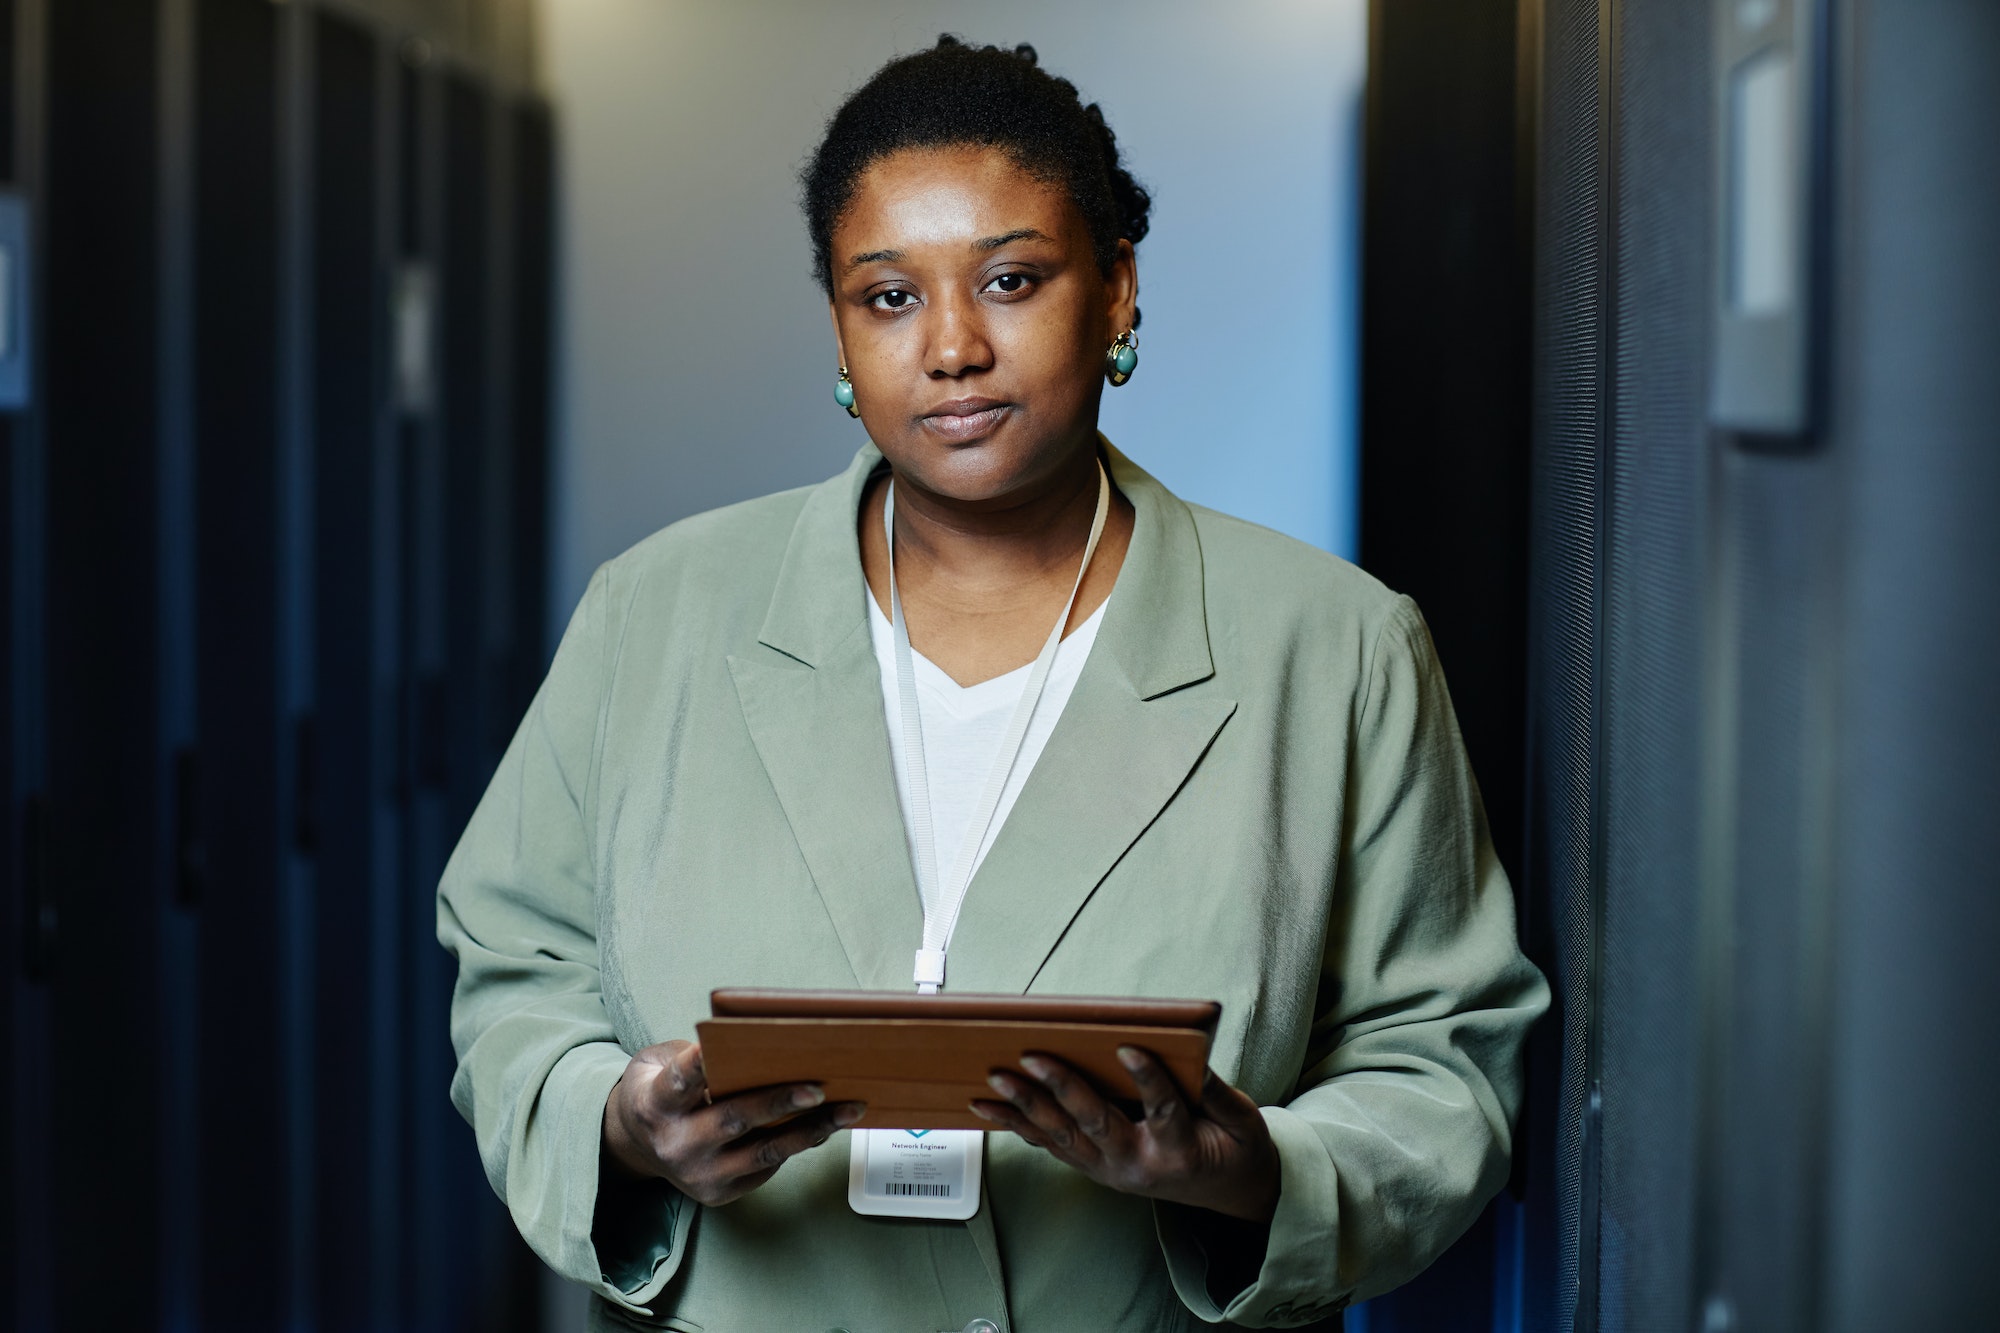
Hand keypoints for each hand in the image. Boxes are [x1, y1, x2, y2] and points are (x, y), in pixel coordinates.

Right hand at [602, 1039, 865, 1206]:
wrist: (639, 1146)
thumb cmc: (661, 1092)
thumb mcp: (659, 1064)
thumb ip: (693, 1056)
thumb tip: (756, 1045)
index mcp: (656, 1104)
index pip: (680, 1081)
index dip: (699, 1064)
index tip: (718, 1047)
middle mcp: (675, 1144)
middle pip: (732, 1120)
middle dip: (778, 1103)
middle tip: (817, 1088)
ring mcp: (699, 1174)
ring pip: (763, 1152)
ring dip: (810, 1130)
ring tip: (847, 1109)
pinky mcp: (720, 1193)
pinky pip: (768, 1167)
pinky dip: (799, 1144)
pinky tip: (826, 1124)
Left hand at [970, 1047, 1280, 1222]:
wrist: (1226, 1193)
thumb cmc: (1234, 1150)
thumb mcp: (1244, 1124)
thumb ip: (1219, 1093)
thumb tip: (1194, 1054)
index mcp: (1180, 1152)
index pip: (1163, 1110)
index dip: (1147, 1079)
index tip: (1128, 1048)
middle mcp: (1137, 1166)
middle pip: (1096, 1124)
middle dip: (1063, 1088)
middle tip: (1034, 1057)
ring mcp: (1110, 1171)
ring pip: (1062, 1137)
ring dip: (1026, 1107)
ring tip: (995, 1081)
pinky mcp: (1094, 1169)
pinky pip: (1052, 1145)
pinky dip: (1020, 1125)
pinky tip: (991, 1107)